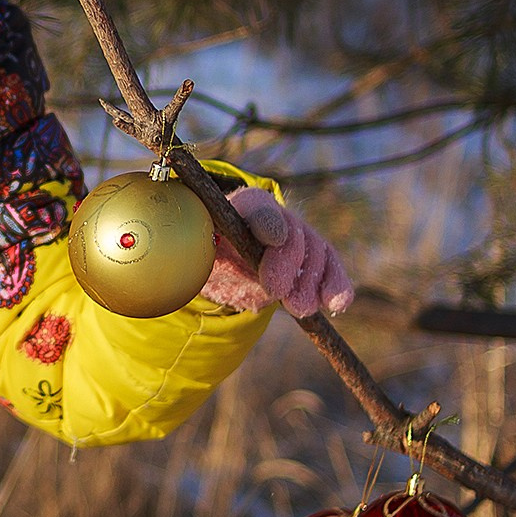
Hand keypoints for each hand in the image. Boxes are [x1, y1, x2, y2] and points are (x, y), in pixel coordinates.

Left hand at [198, 187, 353, 320]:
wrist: (230, 259)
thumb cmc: (210, 252)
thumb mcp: (196, 250)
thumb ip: (191, 249)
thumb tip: (178, 257)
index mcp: (243, 207)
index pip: (258, 207)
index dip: (267, 221)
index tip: (273, 238)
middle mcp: (276, 217)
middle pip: (290, 233)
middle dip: (287, 263)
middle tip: (279, 292)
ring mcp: (299, 235)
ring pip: (314, 250)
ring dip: (311, 281)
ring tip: (300, 309)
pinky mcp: (315, 257)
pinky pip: (330, 265)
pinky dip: (336, 283)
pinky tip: (336, 303)